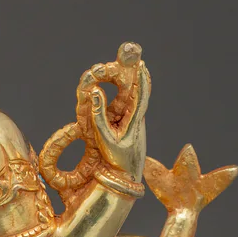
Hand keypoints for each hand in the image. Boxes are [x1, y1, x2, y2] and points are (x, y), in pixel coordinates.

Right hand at [86, 59, 150, 178]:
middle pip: (137, 90)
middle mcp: (136, 117)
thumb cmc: (117, 158)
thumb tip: (95, 91)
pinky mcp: (128, 124)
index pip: (141, 93)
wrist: (125, 176)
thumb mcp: (105, 136)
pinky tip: (122, 87)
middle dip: (133, 74)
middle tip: (129, 60)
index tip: (141, 63)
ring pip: (132, 96)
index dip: (142, 77)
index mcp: (134, 119)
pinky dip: (124, 92)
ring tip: (126, 68)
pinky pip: (126, 104)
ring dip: (128, 82)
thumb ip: (98, 114)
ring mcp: (133, 120)